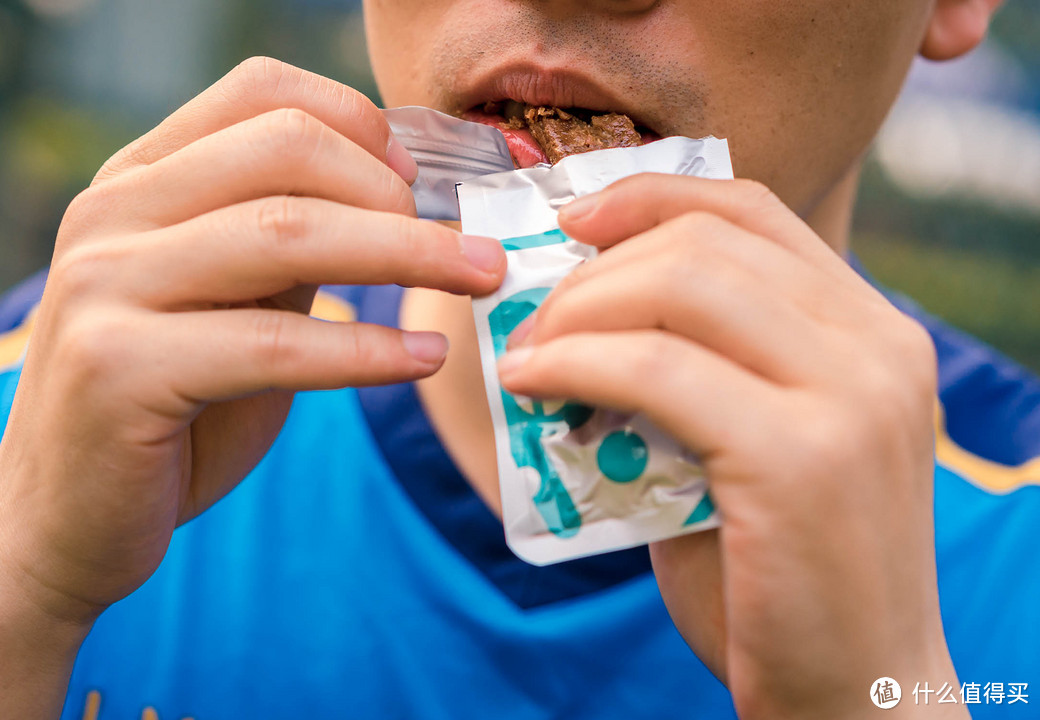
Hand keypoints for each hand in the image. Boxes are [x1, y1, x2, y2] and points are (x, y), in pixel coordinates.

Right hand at [0, 57, 505, 627]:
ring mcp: (104, 286)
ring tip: (482, 280)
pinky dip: (366, 350)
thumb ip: (290, 245)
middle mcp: (111, 214)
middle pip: (286, 151)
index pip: (261, 92)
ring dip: (409, 255)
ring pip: (287, 234)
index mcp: (138, 181)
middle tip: (469, 248)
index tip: (424, 181)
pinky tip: (423, 359)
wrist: (68, 517)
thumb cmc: (171, 407)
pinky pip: (275, 344)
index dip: (362, 123)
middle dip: (399, 196)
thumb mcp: (232, 304)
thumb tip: (402, 200)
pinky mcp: (118, 369)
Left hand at [496, 175, 962, 717]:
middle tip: (532, 318)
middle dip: (593, 268)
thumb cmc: (783, 575)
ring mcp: (853, 397)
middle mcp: (878, 346)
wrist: (856, 697)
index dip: (651, 195)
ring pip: (681, 285)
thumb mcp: (752, 447)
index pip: (753, 210)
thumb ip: (694, 374)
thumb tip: (577, 321)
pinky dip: (575, 363)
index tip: (573, 220)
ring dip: (577, 310)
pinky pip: (657, 370)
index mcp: (872, 332)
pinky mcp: (803, 458)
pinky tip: (532, 384)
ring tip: (527, 357)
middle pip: (705, 239)